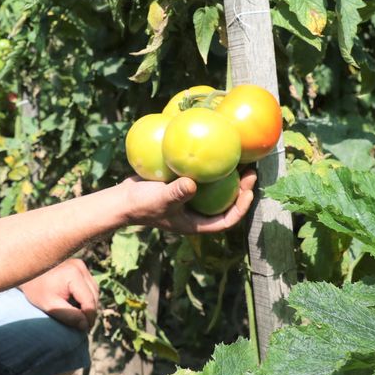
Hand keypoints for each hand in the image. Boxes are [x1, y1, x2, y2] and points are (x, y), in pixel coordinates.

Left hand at [20, 258, 98, 330]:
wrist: (26, 273)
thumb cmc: (36, 290)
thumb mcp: (50, 306)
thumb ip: (68, 316)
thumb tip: (85, 325)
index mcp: (74, 274)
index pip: (89, 301)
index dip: (89, 317)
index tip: (84, 330)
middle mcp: (80, 267)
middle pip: (94, 295)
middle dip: (90, 312)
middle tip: (82, 326)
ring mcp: (81, 265)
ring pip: (94, 290)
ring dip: (89, 304)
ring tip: (80, 316)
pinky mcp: (79, 267)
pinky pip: (89, 286)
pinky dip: (86, 296)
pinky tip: (77, 305)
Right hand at [121, 168, 257, 232]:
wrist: (123, 199)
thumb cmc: (141, 204)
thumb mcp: (160, 198)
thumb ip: (177, 192)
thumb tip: (193, 184)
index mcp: (196, 223)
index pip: (226, 220)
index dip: (241, 207)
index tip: (249, 191)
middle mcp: (197, 213)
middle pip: (226, 203)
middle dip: (241, 189)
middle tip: (250, 170)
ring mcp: (191, 200)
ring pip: (217, 190)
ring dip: (229, 176)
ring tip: (239, 159)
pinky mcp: (184, 187)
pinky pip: (203, 179)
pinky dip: (209, 167)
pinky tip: (213, 150)